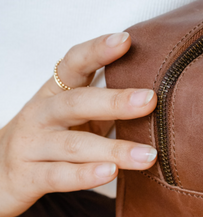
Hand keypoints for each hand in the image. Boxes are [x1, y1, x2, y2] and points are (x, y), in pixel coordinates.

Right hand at [0, 33, 157, 216]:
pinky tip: (110, 174)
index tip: (125, 39)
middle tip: (150, 99)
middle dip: (115, 100)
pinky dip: (85, 175)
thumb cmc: (50, 137)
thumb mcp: (74, 114)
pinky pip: (58, 176)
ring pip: (74, 145)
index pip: (73, 63)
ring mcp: (32, 145)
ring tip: (148, 155)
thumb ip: (106, 101)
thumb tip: (161, 89)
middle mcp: (41, 114)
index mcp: (55, 92)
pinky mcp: (27, 177)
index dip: (97, 50)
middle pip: (77, 102)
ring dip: (113, 149)